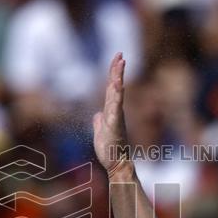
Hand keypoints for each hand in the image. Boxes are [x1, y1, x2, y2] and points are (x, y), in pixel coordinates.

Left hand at [93, 53, 128, 173]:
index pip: (112, 87)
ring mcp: (116, 117)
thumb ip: (99, 121)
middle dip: (117, 69)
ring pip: (117, 93)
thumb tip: (97, 114)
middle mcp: (115, 110)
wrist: (116, 163)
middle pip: (115, 85)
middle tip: (120, 54)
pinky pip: (116, 107)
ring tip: (120, 64)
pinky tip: (117, 85)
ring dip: (118, 78)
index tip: (118, 58)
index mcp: (111, 110)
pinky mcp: (115, 124)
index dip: (113, 72)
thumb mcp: (100, 131)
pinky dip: (117, 96)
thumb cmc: (110, 149)